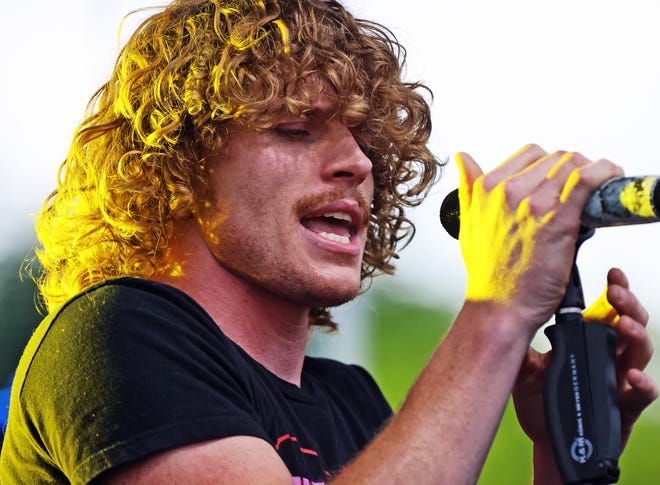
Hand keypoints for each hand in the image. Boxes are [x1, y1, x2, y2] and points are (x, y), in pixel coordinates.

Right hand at [457, 145, 623, 330]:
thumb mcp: (468, 223)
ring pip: (574, 164)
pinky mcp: (558, 219)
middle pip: (556, 158)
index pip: (530, 154)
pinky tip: (610, 178)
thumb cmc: (488, 273)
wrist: (499, 306)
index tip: (560, 178)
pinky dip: (604, 173)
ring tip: (599, 189)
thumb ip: (468, 188)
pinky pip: (587, 179)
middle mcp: (507, 191)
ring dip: (592, 172)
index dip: (550, 164)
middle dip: (573, 170)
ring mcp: (533, 203)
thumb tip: (463, 159)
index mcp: (486, 188)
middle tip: (581, 190)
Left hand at [513, 267, 656, 452]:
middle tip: (616, 293)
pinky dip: (642, 384)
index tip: (613, 274)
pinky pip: (641, 395)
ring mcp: (618, 382)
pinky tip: (632, 375)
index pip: (607, 311)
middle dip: (628, 305)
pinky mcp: (624, 409)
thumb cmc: (537, 399)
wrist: (542, 438)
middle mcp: (607, 357)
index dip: (616, 291)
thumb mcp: (523, 367)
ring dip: (637, 336)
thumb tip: (504, 316)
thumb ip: (520, 344)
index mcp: (587, 342)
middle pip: (630, 324)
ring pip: (640, 354)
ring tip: (625, 325)